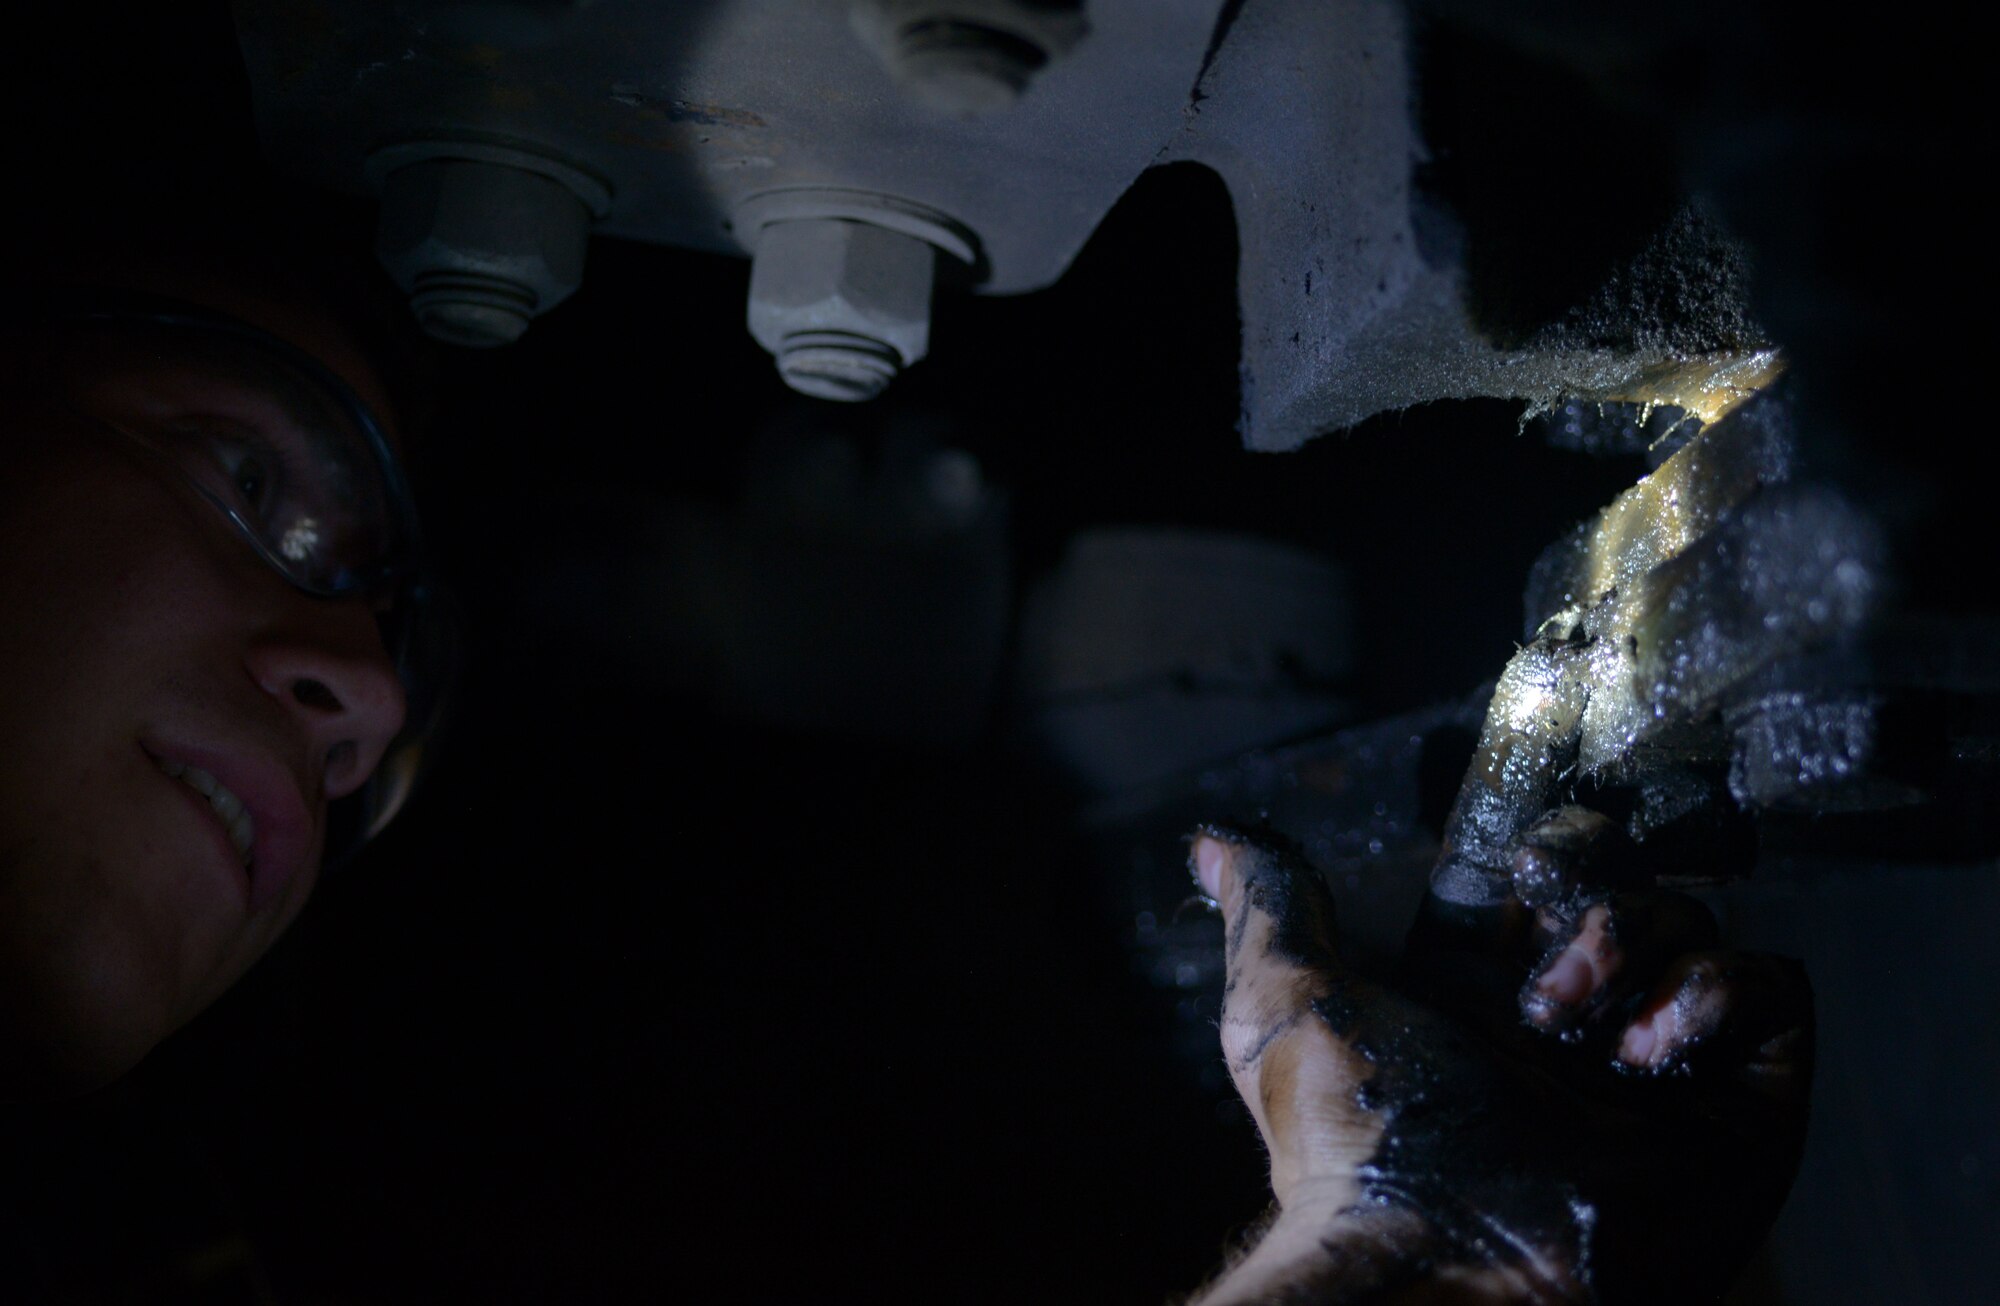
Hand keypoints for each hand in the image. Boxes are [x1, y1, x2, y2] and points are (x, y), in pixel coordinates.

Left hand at [1186, 821, 1811, 1304]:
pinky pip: (1771, 991)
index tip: (1523, 847)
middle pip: (1627, 882)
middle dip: (1589, 898)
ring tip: (1578, 1039)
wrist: (1441, 1261)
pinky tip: (1647, 1054)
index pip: (1543, 873)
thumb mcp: (1290, 1004)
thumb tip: (1209, 840)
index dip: (1541, 845)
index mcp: (1486, 994)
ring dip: (1637, 952)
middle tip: (1538, 974)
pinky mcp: (1740, 1106)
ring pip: (1696, 922)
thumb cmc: (1357, 1141)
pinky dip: (1713, 996)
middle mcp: (1581, 1025)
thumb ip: (1270, 911)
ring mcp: (1662, 1066)